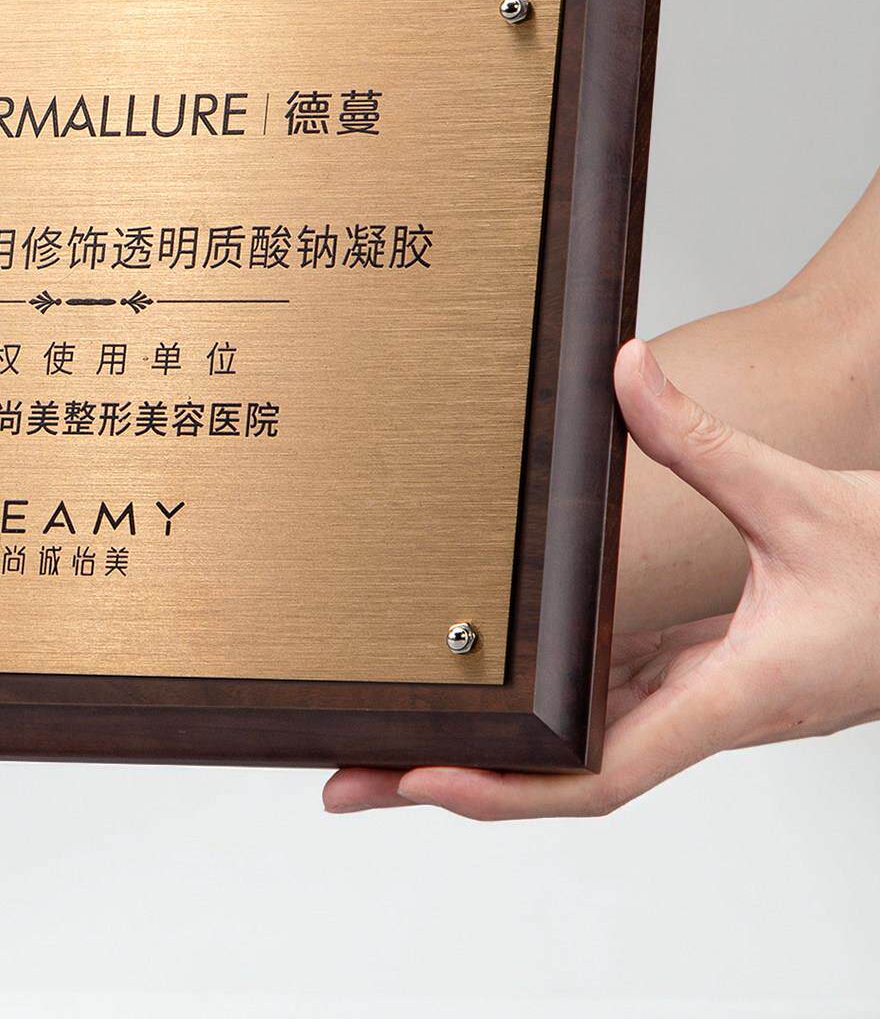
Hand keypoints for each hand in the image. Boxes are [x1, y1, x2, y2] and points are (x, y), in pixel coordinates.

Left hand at [322, 336, 879, 818]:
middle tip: (354, 774)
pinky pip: (616, 693)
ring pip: (585, 737)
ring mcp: (709, 696)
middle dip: (460, 775)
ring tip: (402, 735)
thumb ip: (706, 442)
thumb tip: (627, 372)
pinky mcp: (714, 669)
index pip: (600, 770)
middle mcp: (709, 711)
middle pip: (563, 769)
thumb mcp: (804, 501)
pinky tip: (501, 676)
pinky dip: (553, 693)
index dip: (506, 786)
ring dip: (498, 741)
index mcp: (734, 697)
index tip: (421, 778)